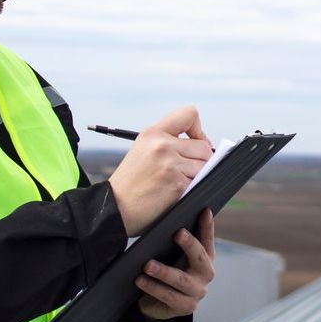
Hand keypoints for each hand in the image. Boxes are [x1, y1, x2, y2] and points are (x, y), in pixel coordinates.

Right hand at [107, 106, 212, 235]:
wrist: (116, 208)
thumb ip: (168, 141)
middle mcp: (161, 145)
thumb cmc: (131, 183)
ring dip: (197, 176)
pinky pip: (199, 182)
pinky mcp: (177, 184)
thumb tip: (203, 143)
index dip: (198, 129)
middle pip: (203, 146)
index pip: (189, 114)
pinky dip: (191, 189)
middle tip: (185, 170)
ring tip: (175, 182)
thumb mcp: (142, 150)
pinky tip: (174, 192)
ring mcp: (170, 164)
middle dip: (200, 160)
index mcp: (153, 133)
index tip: (194, 142)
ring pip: (204, 165)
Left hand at [136, 209, 215, 320]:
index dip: (208, 226)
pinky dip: (153, 288)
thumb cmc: (168, 273)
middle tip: (177, 233)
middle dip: (189, 244)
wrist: (158, 304)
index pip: (208, 239)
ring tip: (147, 265)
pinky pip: (168, 296)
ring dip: (163, 271)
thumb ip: (176, 241)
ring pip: (181, 280)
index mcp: (205, 259)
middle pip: (200, 257)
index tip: (204, 211)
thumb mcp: (173, 256)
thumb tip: (166, 215)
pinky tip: (140, 280)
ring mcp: (197, 292)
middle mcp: (206, 275)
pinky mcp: (186, 307)